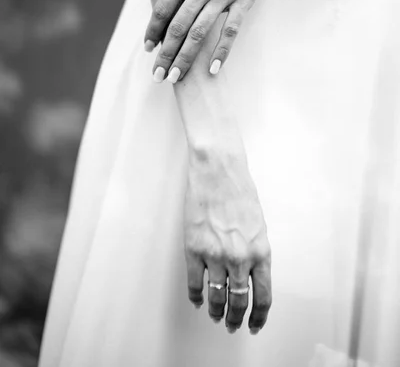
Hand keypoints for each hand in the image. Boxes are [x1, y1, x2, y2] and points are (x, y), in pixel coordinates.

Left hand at [136, 0, 285, 81]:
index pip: (163, 7)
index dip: (153, 29)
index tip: (147, 47)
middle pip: (178, 27)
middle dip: (165, 53)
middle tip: (157, 75)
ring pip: (199, 33)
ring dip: (186, 57)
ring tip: (176, 77)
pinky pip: (231, 30)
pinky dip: (222, 50)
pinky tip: (214, 69)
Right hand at [184, 136, 271, 333]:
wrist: (218, 172)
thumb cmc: (239, 192)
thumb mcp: (258, 226)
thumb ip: (255, 252)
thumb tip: (250, 274)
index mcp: (260, 252)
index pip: (263, 296)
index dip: (259, 316)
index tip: (255, 323)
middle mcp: (240, 258)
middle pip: (239, 301)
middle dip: (237, 318)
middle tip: (233, 324)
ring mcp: (215, 255)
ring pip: (217, 297)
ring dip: (217, 311)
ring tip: (216, 316)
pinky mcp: (194, 249)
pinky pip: (195, 283)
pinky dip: (196, 296)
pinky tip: (198, 299)